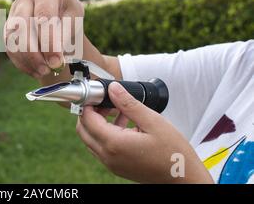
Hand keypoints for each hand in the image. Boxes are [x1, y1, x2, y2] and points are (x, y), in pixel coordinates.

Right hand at [4, 0, 83, 78]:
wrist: (57, 10)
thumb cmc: (68, 13)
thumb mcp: (74, 18)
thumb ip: (65, 34)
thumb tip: (54, 57)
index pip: (44, 16)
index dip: (49, 41)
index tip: (56, 61)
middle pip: (22, 26)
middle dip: (34, 52)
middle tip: (47, 69)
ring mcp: (14, 11)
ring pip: (12, 38)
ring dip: (27, 60)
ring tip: (43, 72)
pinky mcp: (8, 26)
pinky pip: (9, 47)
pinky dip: (22, 62)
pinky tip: (35, 71)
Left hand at [76, 82, 212, 183]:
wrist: (184, 178)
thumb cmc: (173, 153)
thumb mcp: (152, 121)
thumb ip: (128, 104)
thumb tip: (112, 89)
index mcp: (114, 144)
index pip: (87, 120)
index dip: (89, 104)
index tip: (97, 94)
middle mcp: (108, 156)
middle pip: (83, 130)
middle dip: (89, 113)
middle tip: (104, 102)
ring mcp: (111, 164)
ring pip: (90, 140)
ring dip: (97, 124)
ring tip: (118, 111)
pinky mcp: (117, 167)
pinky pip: (101, 148)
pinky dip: (105, 134)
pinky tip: (124, 124)